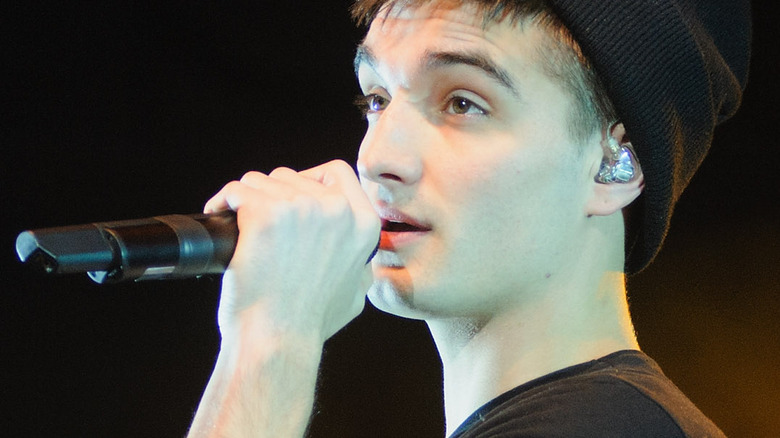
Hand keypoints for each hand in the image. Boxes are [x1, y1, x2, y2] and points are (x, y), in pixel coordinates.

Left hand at [204, 160, 379, 343]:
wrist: (277, 339)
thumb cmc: (309, 323)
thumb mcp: (356, 291)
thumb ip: (360, 265)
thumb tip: (358, 260)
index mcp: (363, 224)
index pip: (338, 171)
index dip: (311, 177)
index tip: (292, 193)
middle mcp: (336, 210)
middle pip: (293, 177)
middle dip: (272, 194)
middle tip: (259, 221)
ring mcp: (300, 208)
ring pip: (261, 181)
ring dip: (247, 199)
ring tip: (238, 223)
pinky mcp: (264, 214)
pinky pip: (237, 190)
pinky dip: (223, 201)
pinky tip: (219, 214)